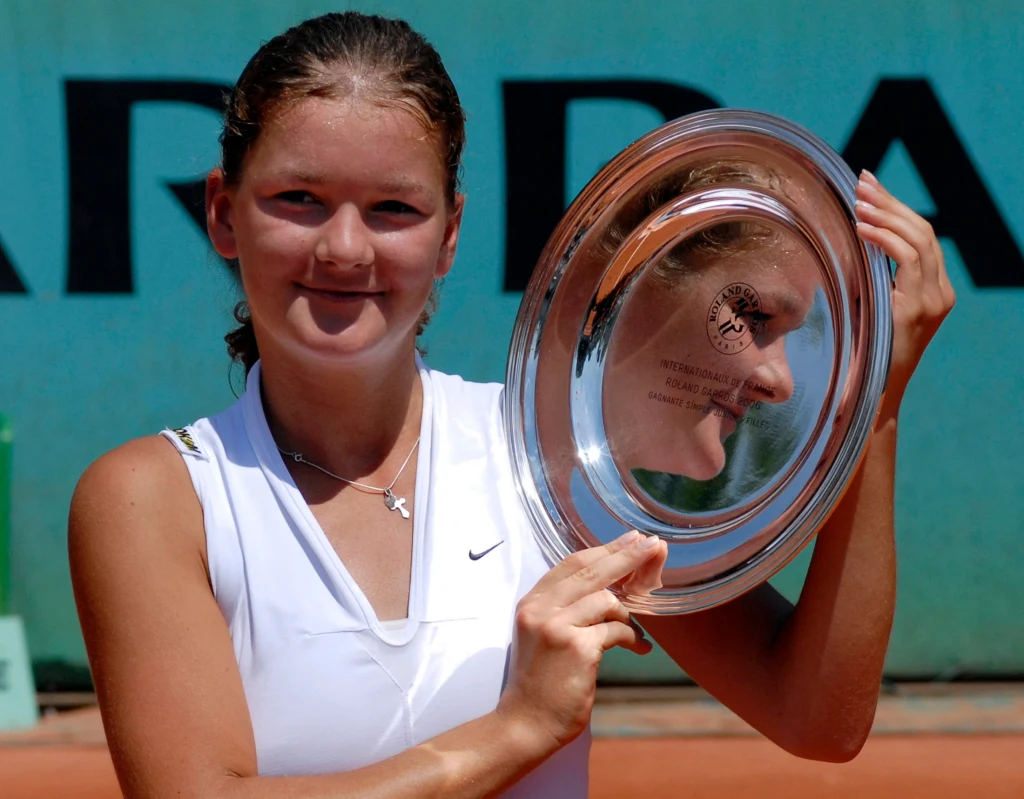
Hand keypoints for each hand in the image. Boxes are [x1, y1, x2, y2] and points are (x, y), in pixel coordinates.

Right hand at [497, 530, 660, 748]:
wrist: (525, 723)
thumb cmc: (540, 683)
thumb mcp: (542, 636)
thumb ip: (565, 609)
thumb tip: (608, 590)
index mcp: (532, 602)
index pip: (571, 564)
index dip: (603, 550)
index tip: (629, 539)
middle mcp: (541, 608)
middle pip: (591, 570)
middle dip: (626, 556)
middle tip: (652, 545)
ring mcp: (557, 626)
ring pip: (607, 600)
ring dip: (629, 615)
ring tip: (638, 632)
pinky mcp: (577, 647)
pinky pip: (617, 630)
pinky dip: (634, 638)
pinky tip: (642, 648)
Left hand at [854, 170, 955, 422]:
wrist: (870, 395)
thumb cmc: (863, 353)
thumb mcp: (868, 306)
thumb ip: (869, 276)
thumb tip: (847, 240)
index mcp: (933, 292)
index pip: (921, 237)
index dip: (896, 209)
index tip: (869, 188)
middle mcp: (939, 294)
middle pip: (923, 231)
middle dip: (890, 203)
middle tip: (861, 182)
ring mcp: (933, 301)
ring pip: (919, 240)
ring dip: (887, 215)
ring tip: (859, 200)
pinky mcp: (919, 308)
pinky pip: (908, 260)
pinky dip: (886, 239)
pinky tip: (863, 229)